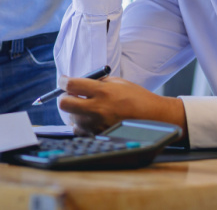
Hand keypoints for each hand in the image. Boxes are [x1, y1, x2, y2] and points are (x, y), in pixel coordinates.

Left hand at [57, 75, 184, 135]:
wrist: (152, 117)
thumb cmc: (136, 97)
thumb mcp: (117, 82)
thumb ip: (96, 82)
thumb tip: (76, 83)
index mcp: (102, 91)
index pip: (70, 85)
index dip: (63, 81)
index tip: (64, 81)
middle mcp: (97, 109)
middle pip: (64, 103)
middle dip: (64, 97)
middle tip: (71, 95)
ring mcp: (97, 125)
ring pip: (71, 118)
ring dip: (75, 112)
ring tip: (88, 108)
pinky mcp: (99, 136)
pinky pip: (79, 130)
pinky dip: (82, 124)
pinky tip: (92, 119)